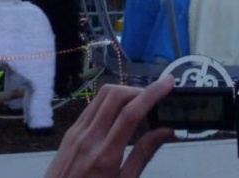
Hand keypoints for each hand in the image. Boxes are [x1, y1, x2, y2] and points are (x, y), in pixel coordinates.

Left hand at [45, 76, 174, 177]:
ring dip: (124, 91)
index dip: (152, 94)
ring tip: (140, 101)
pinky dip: (110, 100)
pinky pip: (92, 105)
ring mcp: (76, 132)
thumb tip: (166, 131)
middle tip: (155, 97)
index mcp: (105, 155)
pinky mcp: (70, 131)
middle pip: (115, 95)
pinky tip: (120, 110)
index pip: (131, 114)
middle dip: (138, 89)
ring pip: (102, 95)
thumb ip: (143, 155)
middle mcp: (89, 138)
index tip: (168, 83)